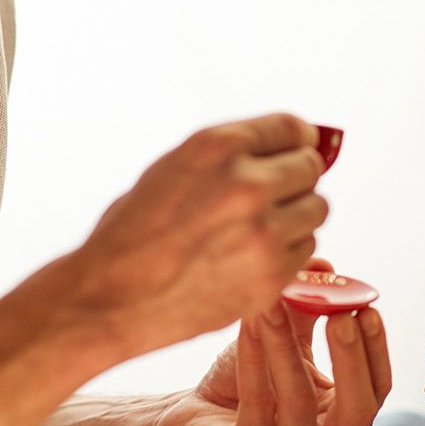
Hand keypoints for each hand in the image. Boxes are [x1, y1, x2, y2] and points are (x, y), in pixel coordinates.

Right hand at [58, 113, 328, 358]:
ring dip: (296, 215)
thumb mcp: (175, 166)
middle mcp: (246, 184)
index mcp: (218, 147)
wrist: (108, 298)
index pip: (292, 128)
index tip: (296, 149)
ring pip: (316, 209)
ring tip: (258, 227)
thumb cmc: (135, 231)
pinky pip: (306, 248)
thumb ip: (232, 153)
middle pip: (310, 168)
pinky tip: (252, 255)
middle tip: (272, 194)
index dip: (297, 140)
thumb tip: (293, 142)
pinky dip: (288, 250)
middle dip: (295, 178)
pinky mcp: (270, 275)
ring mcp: (262, 232)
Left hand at [152, 259, 392, 425]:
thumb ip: (309, 308)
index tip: (368, 307)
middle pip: (357, 412)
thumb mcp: (284, 342)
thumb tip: (324, 266)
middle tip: (340, 314)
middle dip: (351, 360)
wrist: (188, 422)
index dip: (376, 350)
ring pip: (300, 404)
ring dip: (286, 347)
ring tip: (273, 303)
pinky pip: (257, 408)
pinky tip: (249, 324)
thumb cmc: (244, 383)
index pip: (377, 390)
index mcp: (343, 423)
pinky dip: (254, 359)